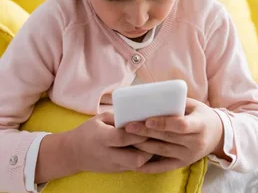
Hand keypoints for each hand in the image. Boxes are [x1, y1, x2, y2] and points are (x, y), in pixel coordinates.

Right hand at [36, 112, 151, 182]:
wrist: (73, 154)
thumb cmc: (88, 131)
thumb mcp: (100, 119)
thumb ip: (118, 117)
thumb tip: (138, 112)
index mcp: (102, 139)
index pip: (123, 138)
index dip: (138, 131)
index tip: (150, 122)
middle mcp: (109, 155)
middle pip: (135, 158)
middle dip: (149, 147)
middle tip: (158, 134)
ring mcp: (114, 166)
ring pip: (138, 166)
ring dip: (150, 154)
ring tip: (158, 140)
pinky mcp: (118, 171)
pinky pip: (135, 167)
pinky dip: (145, 158)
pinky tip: (153, 148)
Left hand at [125, 98, 224, 172]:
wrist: (217, 135)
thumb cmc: (202, 115)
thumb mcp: (195, 105)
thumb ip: (177, 103)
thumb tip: (154, 99)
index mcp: (199, 125)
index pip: (180, 125)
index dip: (164, 123)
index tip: (148, 120)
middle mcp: (195, 142)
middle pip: (167, 138)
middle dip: (146, 132)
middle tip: (128, 126)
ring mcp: (189, 155)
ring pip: (162, 151)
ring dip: (143, 145)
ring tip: (127, 138)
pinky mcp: (183, 164)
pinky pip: (164, 167)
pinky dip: (149, 167)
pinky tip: (135, 164)